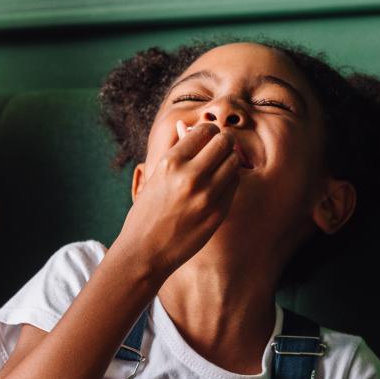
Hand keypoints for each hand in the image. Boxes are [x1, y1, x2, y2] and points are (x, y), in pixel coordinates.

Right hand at [112, 122, 241, 279]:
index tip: (206, 137)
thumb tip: (191, 128)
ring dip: (228, 160)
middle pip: (224, 142)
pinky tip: (217, 187)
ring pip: (234, 162)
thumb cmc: (147, 211)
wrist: (145, 250)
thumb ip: (177, 152)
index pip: (205, 130)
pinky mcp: (218, 213)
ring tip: (217, 168)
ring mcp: (207, 196)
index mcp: (171, 162)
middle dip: (223, 142)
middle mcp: (191, 177)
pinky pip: (234, 185)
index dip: (208, 131)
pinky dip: (229, 181)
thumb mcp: (156, 176)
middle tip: (217, 148)